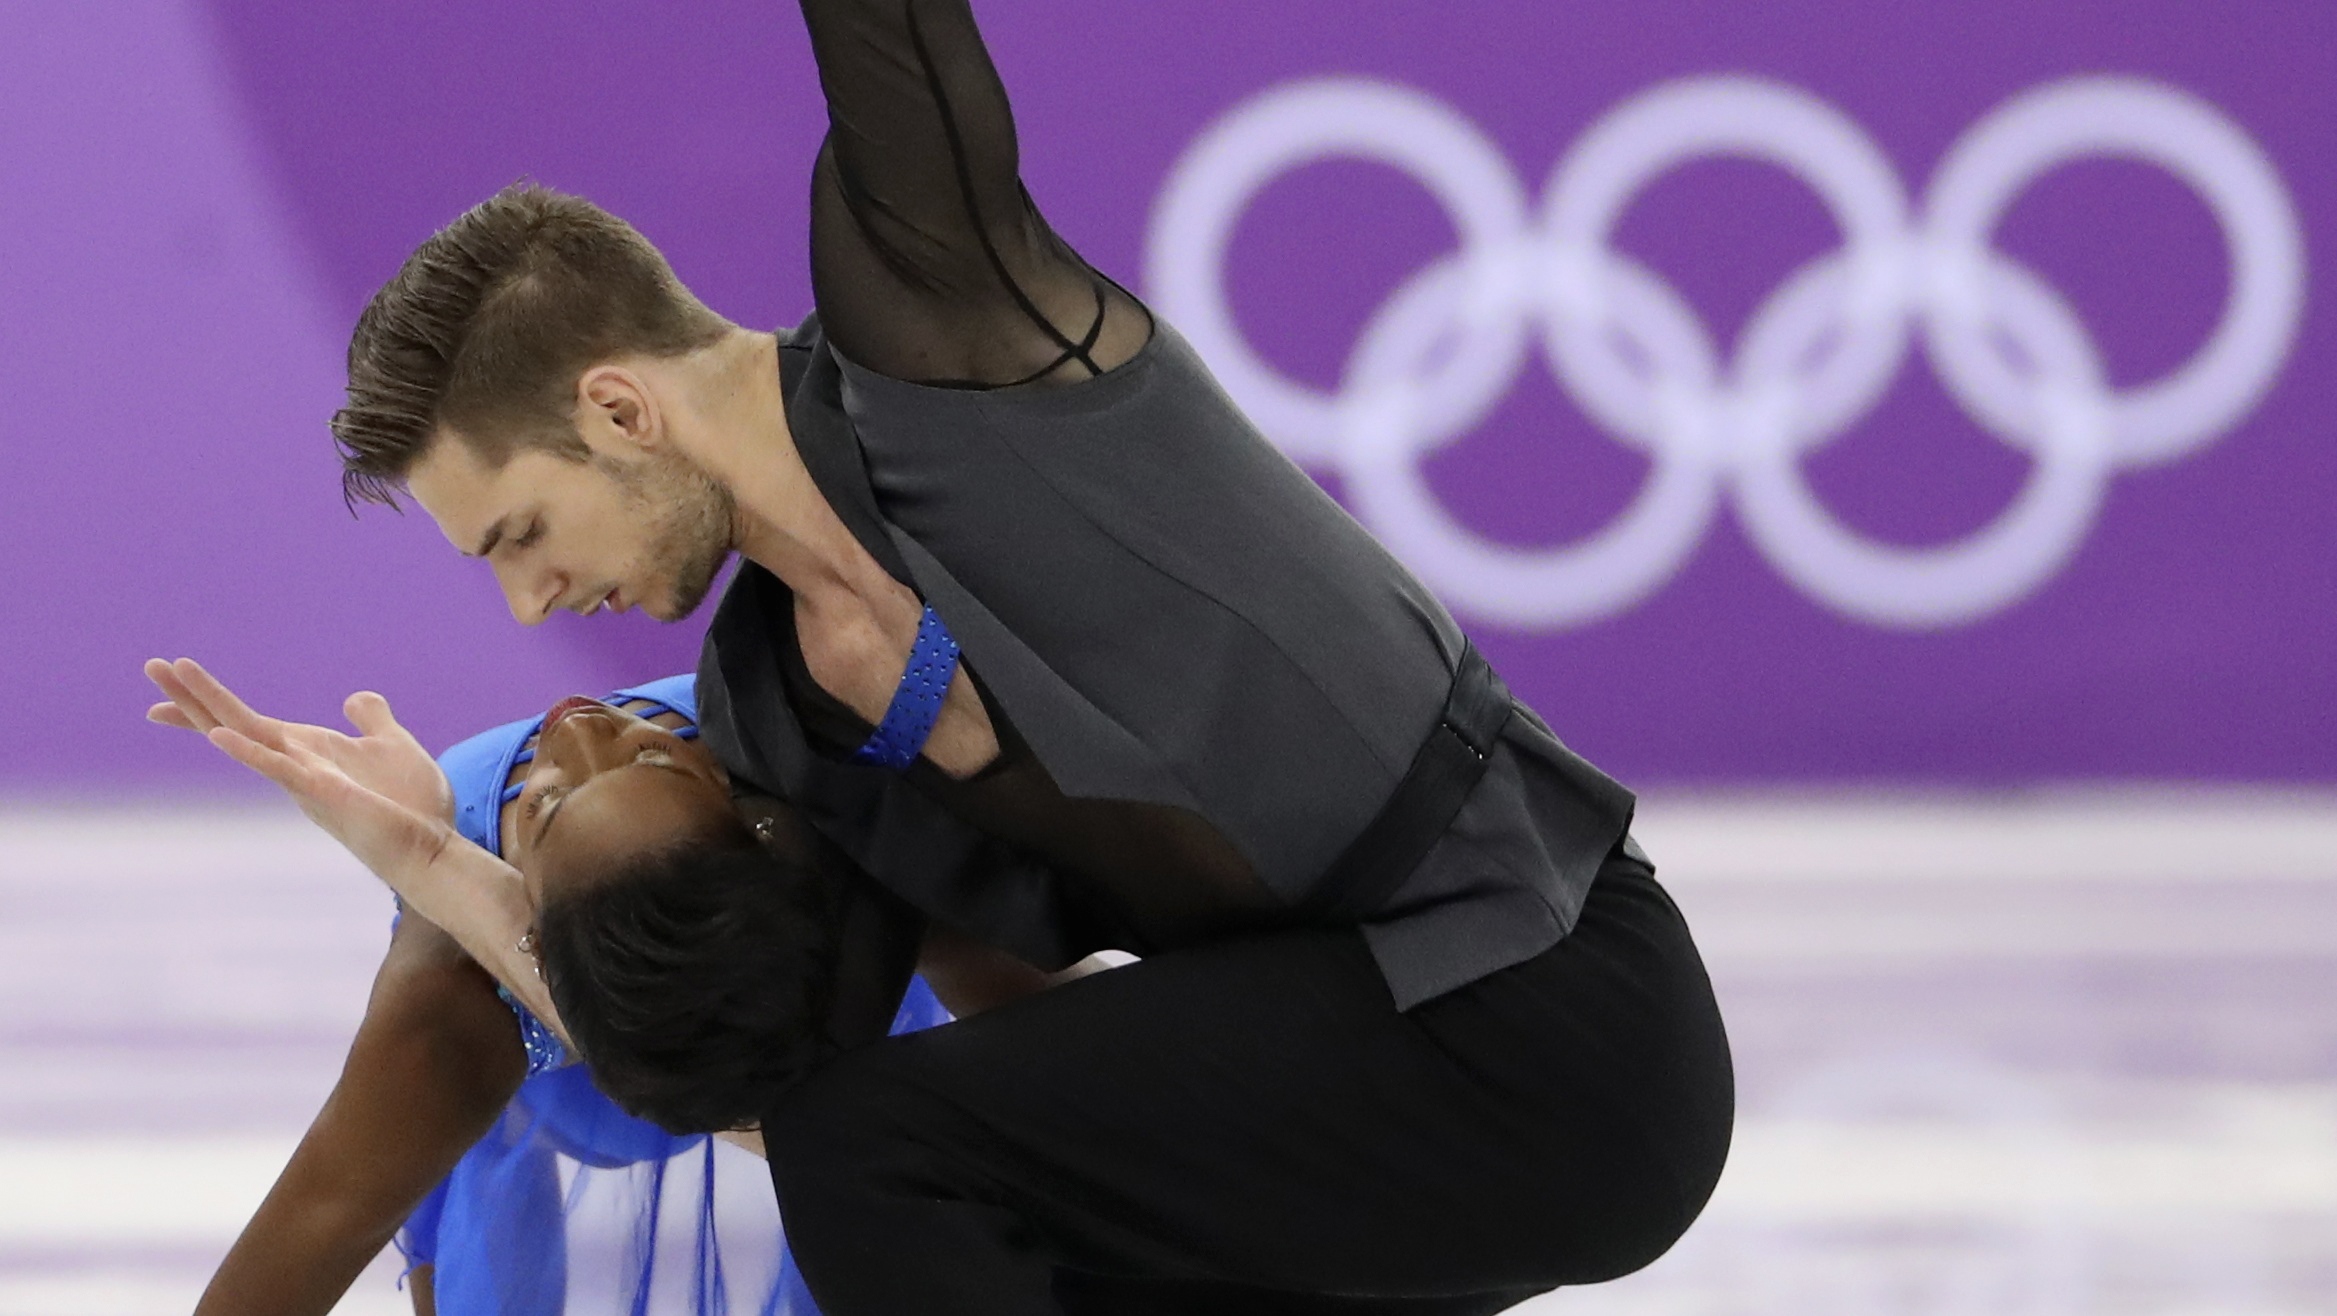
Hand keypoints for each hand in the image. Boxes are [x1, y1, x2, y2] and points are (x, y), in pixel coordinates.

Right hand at [145, 659, 456, 825]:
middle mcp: (296, 765)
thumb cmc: (413, 805)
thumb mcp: (394, 746)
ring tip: (174, 679)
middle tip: (152, 665)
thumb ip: (373, 720)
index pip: (248, 723)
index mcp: (309, 751)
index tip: (170, 681)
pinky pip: (281, 771)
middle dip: (193, 696)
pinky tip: (220, 736)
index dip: (208, 704)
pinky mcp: (327, 795)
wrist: (434, 847)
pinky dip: (251, 753)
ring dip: (209, 709)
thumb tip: (355, 697)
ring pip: (247, 739)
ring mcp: (306, 781)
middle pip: (232, 724)